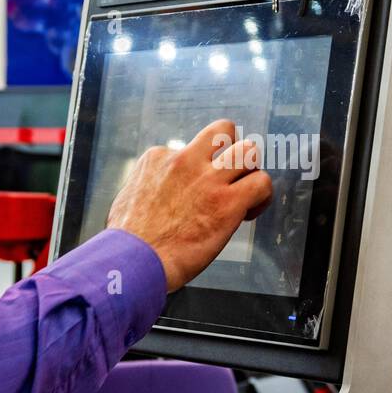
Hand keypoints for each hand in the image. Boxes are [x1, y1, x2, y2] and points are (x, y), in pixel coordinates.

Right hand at [107, 119, 273, 292]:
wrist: (133, 262)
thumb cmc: (128, 242)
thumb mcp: (129, 197)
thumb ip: (150, 186)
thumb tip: (158, 193)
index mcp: (158, 158)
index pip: (191, 149)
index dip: (199, 170)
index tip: (197, 193)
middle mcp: (185, 160)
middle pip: (223, 131)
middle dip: (232, 150)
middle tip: (230, 176)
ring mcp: (208, 179)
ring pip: (249, 150)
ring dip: (250, 171)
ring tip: (244, 191)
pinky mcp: (228, 202)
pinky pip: (261, 184)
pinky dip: (262, 198)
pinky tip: (249, 213)